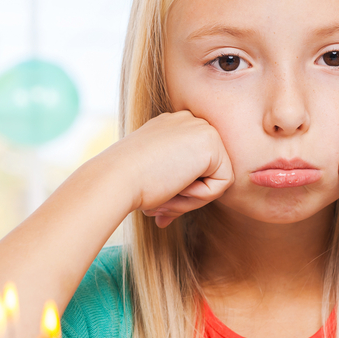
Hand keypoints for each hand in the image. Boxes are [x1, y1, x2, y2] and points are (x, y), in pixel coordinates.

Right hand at [104, 111, 233, 227]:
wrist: (115, 178)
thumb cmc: (125, 184)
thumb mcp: (151, 180)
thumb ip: (167, 191)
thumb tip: (166, 216)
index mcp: (171, 127)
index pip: (194, 166)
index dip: (181, 193)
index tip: (158, 205)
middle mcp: (187, 121)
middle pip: (208, 170)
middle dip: (189, 197)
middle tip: (162, 208)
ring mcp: (200, 127)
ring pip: (217, 177)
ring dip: (194, 199)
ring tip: (166, 198)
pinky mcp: (211, 141)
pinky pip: (223, 183)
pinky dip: (201, 196)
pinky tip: (177, 187)